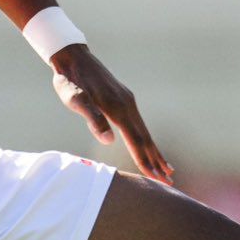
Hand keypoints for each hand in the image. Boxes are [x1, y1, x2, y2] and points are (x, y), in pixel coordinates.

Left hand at [49, 45, 174, 183]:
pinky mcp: (124, 99)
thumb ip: (93, 119)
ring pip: (145, 131)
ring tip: (166, 168)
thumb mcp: (76, 100)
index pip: (136, 141)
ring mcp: (128, 101)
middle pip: (145, 139)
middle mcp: (128, 105)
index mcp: (118, 108)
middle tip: (169, 182)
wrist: (72, 57)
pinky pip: (139, 124)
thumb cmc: (70, 81)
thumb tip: (108, 141)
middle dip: (157, 162)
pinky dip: (147, 139)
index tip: (156, 179)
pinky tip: (148, 144)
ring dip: (155, 151)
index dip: (145, 161)